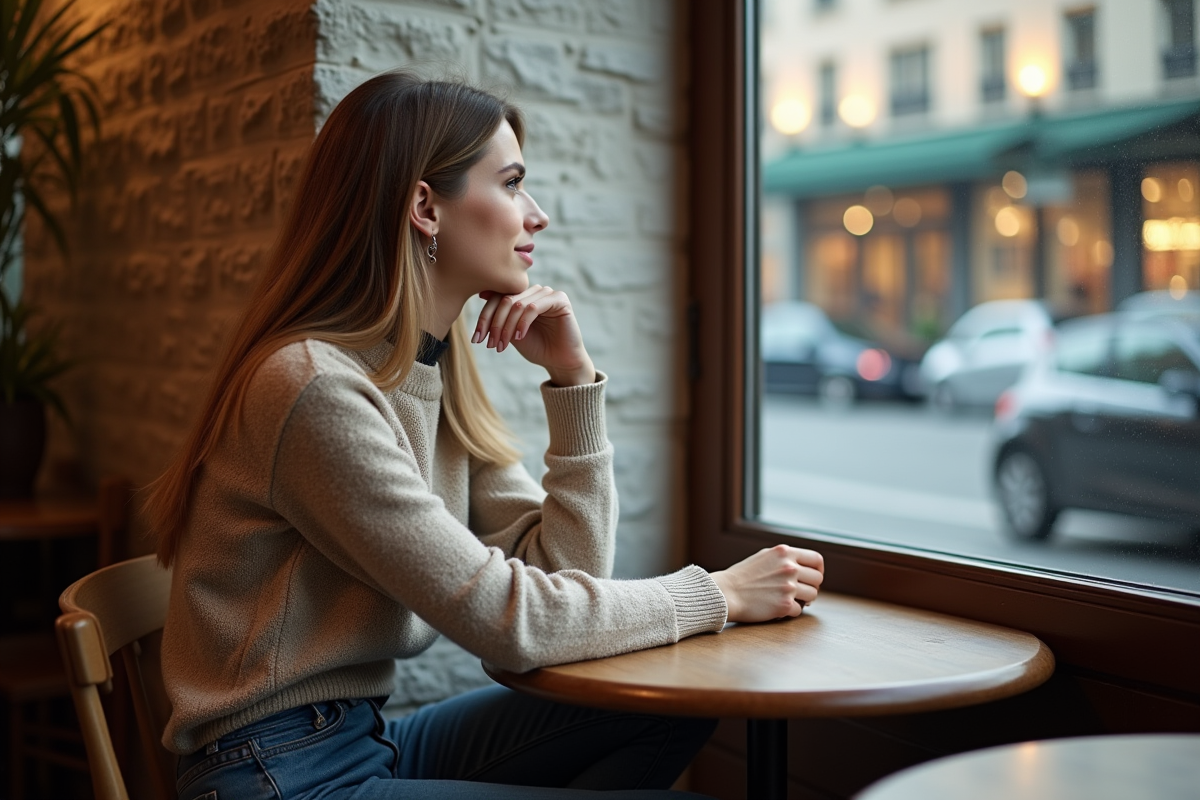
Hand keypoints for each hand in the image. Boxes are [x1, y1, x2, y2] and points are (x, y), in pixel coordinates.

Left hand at [472, 285, 595, 385]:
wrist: (560, 361)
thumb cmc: (536, 347)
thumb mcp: (510, 331)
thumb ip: (499, 315)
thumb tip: (480, 293)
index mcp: (523, 295)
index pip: (497, 298)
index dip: (484, 318)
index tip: (476, 339)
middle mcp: (534, 291)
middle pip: (505, 300)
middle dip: (494, 324)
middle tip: (490, 344)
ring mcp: (547, 293)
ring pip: (518, 304)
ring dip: (506, 327)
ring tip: (502, 345)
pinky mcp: (560, 300)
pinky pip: (533, 307)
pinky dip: (523, 323)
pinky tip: (520, 337)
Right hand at [709, 545, 823, 622]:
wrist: (725, 593)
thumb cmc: (742, 576)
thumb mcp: (764, 556)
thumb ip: (784, 558)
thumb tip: (803, 566)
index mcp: (785, 552)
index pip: (817, 559)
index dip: (818, 570)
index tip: (813, 578)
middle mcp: (789, 567)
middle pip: (817, 579)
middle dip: (811, 586)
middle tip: (800, 592)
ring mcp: (788, 586)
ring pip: (812, 595)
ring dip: (803, 600)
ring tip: (789, 600)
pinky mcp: (784, 605)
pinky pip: (799, 610)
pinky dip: (789, 612)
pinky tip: (776, 608)